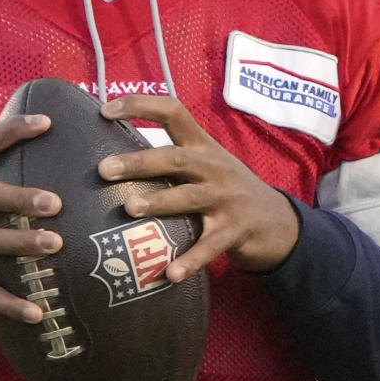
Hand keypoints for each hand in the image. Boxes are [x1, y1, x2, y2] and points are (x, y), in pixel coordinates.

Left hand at [97, 96, 298, 277]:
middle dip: (139, 162)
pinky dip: (190, 260)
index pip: (173, 112)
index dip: (140, 106)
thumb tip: (112, 158)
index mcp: (203, 145)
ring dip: (159, 201)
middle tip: (103, 169)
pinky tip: (169, 274)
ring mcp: (226, 198)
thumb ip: (170, 157)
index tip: (105, 109)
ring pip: (189, 197)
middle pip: (175, 158)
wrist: (276, 221)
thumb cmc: (225, 189)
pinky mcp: (235, 230)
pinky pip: (209, 246)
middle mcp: (214, 167)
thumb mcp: (206, 163)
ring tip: (129, 208)